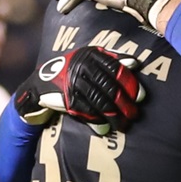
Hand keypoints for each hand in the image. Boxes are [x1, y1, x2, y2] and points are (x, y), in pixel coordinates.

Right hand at [16, 47, 143, 127]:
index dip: (130, 83)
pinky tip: (105, 127)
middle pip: (109, 87)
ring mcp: (73, 83)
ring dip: (113, 115)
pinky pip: (86, 111)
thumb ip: (111, 60)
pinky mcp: (66, 98)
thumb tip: (135, 64)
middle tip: (134, 115)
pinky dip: (97, 120)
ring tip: (123, 124)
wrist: (39, 84)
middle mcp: (81, 66)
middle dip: (124, 103)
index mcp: (90, 55)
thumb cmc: (73, 72)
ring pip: (99, 101)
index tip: (141, 96)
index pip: (115, 68)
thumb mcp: (90, 61)